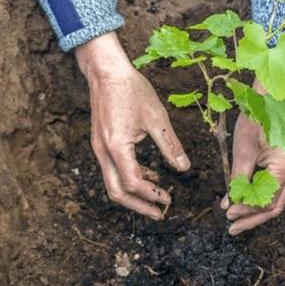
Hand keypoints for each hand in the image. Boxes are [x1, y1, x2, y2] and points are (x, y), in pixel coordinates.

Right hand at [76, 32, 190, 219]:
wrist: (106, 71)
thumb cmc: (131, 89)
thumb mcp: (157, 117)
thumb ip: (170, 146)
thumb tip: (185, 168)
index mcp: (117, 146)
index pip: (133, 183)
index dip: (152, 195)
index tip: (169, 199)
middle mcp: (103, 152)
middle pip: (116, 192)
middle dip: (139, 206)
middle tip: (159, 214)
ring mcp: (99, 149)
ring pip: (112, 183)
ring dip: (133, 195)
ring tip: (156, 198)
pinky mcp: (100, 144)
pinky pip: (112, 170)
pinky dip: (128, 179)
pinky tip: (148, 176)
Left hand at [221, 81, 284, 234]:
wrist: (269, 96)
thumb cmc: (256, 117)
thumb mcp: (243, 151)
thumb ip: (237, 180)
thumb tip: (230, 205)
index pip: (267, 201)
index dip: (247, 211)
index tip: (228, 215)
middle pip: (275, 205)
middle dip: (252, 218)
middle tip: (232, 228)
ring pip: (276, 199)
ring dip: (255, 210)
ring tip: (236, 219)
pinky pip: (276, 188)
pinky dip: (260, 197)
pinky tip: (244, 202)